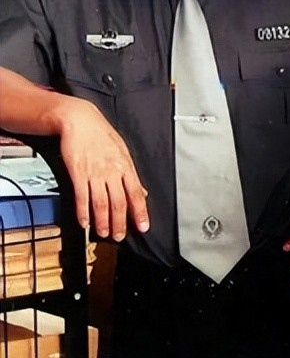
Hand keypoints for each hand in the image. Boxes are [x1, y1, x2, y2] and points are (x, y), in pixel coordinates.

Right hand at [56, 97, 148, 239]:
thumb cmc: (101, 135)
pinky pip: (82, 196)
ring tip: (103, 233)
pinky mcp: (77, 173)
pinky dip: (83, 212)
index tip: (143, 227)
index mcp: (126, 167)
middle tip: (119, 237)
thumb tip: (143, 192)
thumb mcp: (123, 152)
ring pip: (101, 202)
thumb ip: (131, 175)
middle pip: (119, 202)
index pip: (136, 194)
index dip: (140, 212)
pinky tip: (84, 222)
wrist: (79, 120)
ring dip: (102, 221)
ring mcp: (94, 173)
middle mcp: (112, 172)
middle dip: (120, 222)